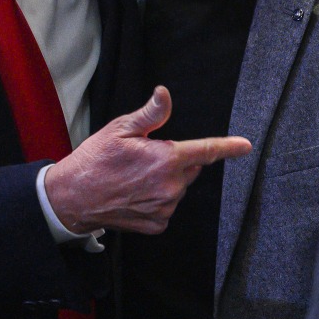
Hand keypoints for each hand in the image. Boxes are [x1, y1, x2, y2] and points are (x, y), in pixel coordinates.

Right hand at [45, 85, 250, 234]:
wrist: (72, 197)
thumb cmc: (94, 159)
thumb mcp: (120, 129)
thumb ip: (150, 114)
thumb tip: (165, 94)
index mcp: (165, 159)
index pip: (205, 151)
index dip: (228, 147)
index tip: (245, 146)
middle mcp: (170, 187)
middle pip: (189, 168)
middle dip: (175, 159)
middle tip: (143, 156)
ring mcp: (164, 208)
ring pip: (177, 188)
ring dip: (165, 180)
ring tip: (133, 176)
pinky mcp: (157, 224)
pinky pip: (166, 206)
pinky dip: (156, 199)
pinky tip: (134, 193)